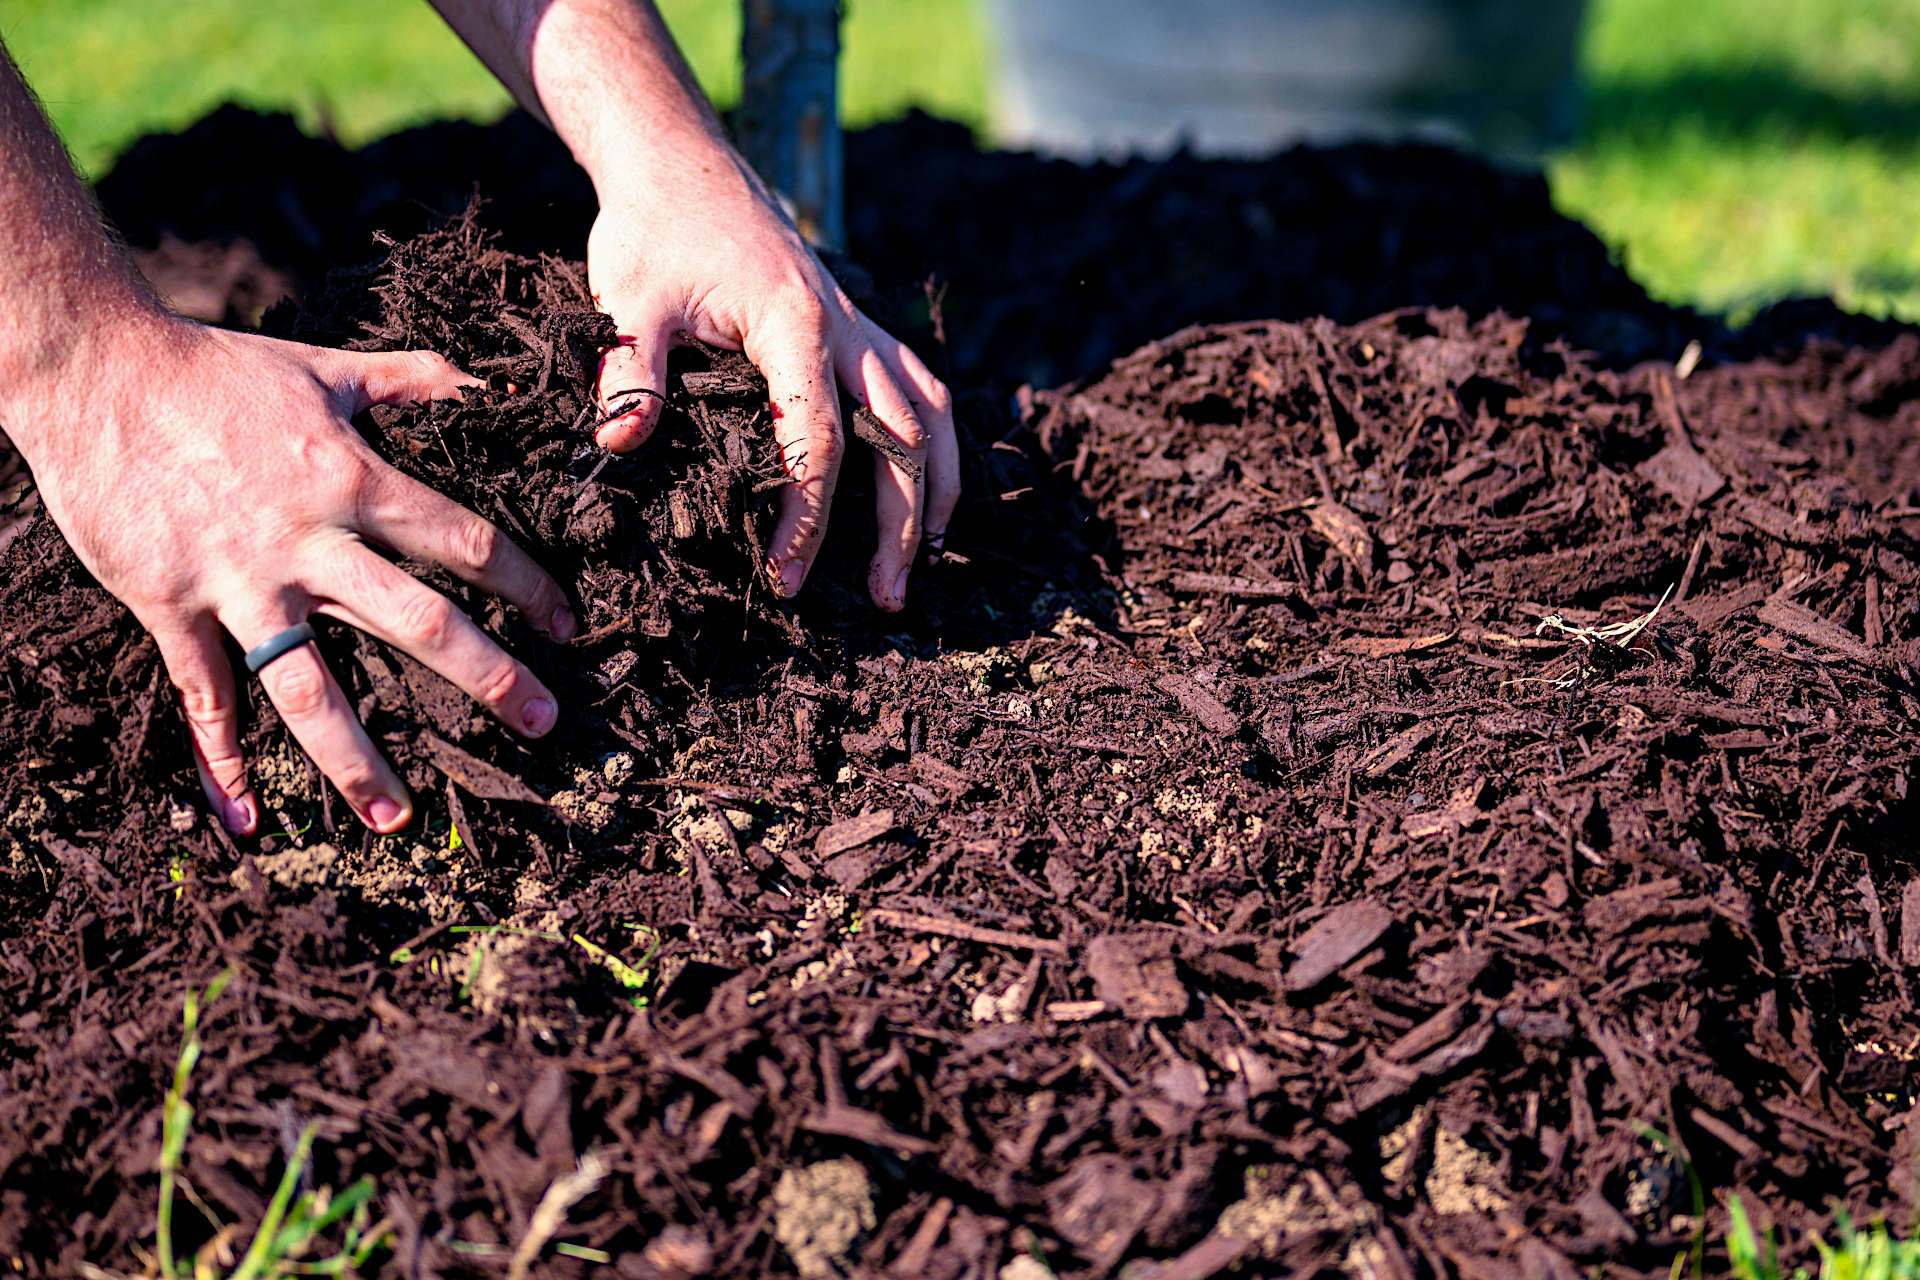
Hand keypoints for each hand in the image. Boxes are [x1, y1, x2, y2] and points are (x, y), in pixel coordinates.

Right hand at [18, 316, 574, 835]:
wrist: (95, 371)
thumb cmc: (214, 369)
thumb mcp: (325, 367)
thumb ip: (408, 379)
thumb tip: (478, 380)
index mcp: (354, 481)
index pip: (465, 542)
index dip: (526, 585)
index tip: (567, 626)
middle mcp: (307, 542)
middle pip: (416, 622)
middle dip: (486, 676)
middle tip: (539, 723)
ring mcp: (239, 582)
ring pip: (309, 687)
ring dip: (355, 759)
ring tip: (397, 818)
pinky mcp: (170, 605)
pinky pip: (204, 695)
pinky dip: (222, 760)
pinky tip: (245, 816)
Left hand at [586, 153, 959, 610]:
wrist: (685, 168)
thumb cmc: (654, 234)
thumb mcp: (626, 298)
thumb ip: (628, 372)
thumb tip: (620, 446)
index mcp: (795, 326)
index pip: (820, 439)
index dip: (808, 516)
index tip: (785, 575)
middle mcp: (846, 329)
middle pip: (902, 438)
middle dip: (901, 525)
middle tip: (885, 601)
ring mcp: (861, 328)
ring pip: (931, 416)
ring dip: (937, 492)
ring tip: (928, 562)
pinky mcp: (860, 330)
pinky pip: (923, 391)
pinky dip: (935, 447)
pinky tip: (929, 496)